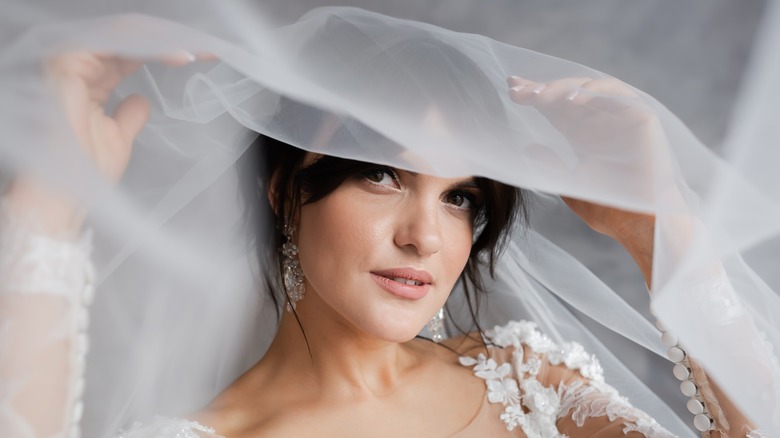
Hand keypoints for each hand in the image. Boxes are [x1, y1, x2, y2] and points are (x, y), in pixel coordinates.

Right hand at [5, 52, 201, 233]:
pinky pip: (108, 42)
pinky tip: (169, 53)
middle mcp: (78, 69)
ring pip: (120, 35)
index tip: (202, 56)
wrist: (67, 193)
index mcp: (89, 82)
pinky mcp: (66, 67)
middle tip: (206, 49)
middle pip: (127, 39)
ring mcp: (69, 65)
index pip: (128, 53)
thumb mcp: (118, 138)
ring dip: (159, 41)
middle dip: (169, 40)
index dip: (163, 50)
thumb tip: (142, 100)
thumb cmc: (86, 173)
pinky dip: (141, 45)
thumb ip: (130, 115)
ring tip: (191, 52)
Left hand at [507, 76, 662, 281]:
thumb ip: (549, 164)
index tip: (511, 90)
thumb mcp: (569, 184)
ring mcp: (622, 117)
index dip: (534, 96)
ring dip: (564, 88)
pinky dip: (595, 92)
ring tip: (541, 95)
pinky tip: (572, 101)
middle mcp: (601, 122)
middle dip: (542, 89)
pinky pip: (617, 94)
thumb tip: (527, 148)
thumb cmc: (609, 209)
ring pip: (590, 89)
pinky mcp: (642, 118)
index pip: (555, 108)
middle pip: (568, 94)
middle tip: (518, 89)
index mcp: (583, 135)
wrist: (640, 223)